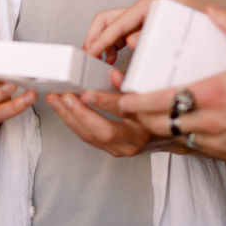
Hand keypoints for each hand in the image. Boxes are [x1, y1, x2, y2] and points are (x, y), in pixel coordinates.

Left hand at [46, 88, 170, 156]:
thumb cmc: (160, 112)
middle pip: (102, 131)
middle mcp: (133, 141)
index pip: (123, 113)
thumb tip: (113, 75)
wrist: (170, 138)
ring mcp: (121, 149)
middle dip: (79, 113)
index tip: (87, 93)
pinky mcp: (111, 150)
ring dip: (69, 117)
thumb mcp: (152, 95)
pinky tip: (62, 110)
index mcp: (146, 124)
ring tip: (55, 100)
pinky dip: (73, 123)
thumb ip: (131, 86)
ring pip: (90, 136)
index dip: (104, 102)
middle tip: (63, 96)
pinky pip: (88, 137)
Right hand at [83, 0, 225, 63]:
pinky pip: (122, 31)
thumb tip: (130, 42)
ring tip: (104, 63)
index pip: (115, 23)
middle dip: (94, 38)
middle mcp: (143, 8)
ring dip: (103, 42)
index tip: (90, 55)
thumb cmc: (204, 17)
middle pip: (106, 20)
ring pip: (112, 26)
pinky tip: (116, 58)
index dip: (100, 40)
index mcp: (148, 5)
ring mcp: (143, 15)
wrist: (222, 11)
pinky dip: (114, 44)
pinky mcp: (146, 23)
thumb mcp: (182, 27)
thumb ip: (155, 36)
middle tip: (90, 60)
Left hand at [119, 6, 225, 161]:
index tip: (120, 95)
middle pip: (156, 124)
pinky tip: (173, 127)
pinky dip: (177, 138)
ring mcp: (214, 140)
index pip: (160, 101)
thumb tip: (209, 9)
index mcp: (211, 93)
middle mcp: (207, 120)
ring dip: (154, 128)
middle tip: (122, 107)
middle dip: (135, 117)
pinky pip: (190, 147)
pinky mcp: (221, 153)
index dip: (134, 101)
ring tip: (142, 115)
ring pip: (170, 138)